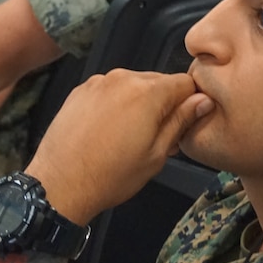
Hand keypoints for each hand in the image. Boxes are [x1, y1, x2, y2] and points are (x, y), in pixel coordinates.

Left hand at [26, 69, 213, 224]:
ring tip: (129, 136)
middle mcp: (123, 78)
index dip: (190, 102)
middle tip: (158, 136)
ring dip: (139, 103)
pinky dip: (115, 104)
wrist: (59, 184)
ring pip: (133, 85)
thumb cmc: (111, 176)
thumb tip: (203, 101)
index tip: (184, 123)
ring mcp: (98, 82)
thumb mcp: (157, 155)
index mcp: (148, 92)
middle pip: (159, 81)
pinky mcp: (80, 90)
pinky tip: (107, 130)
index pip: (185, 82)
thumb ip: (181, 122)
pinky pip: (109, 90)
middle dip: (164, 103)